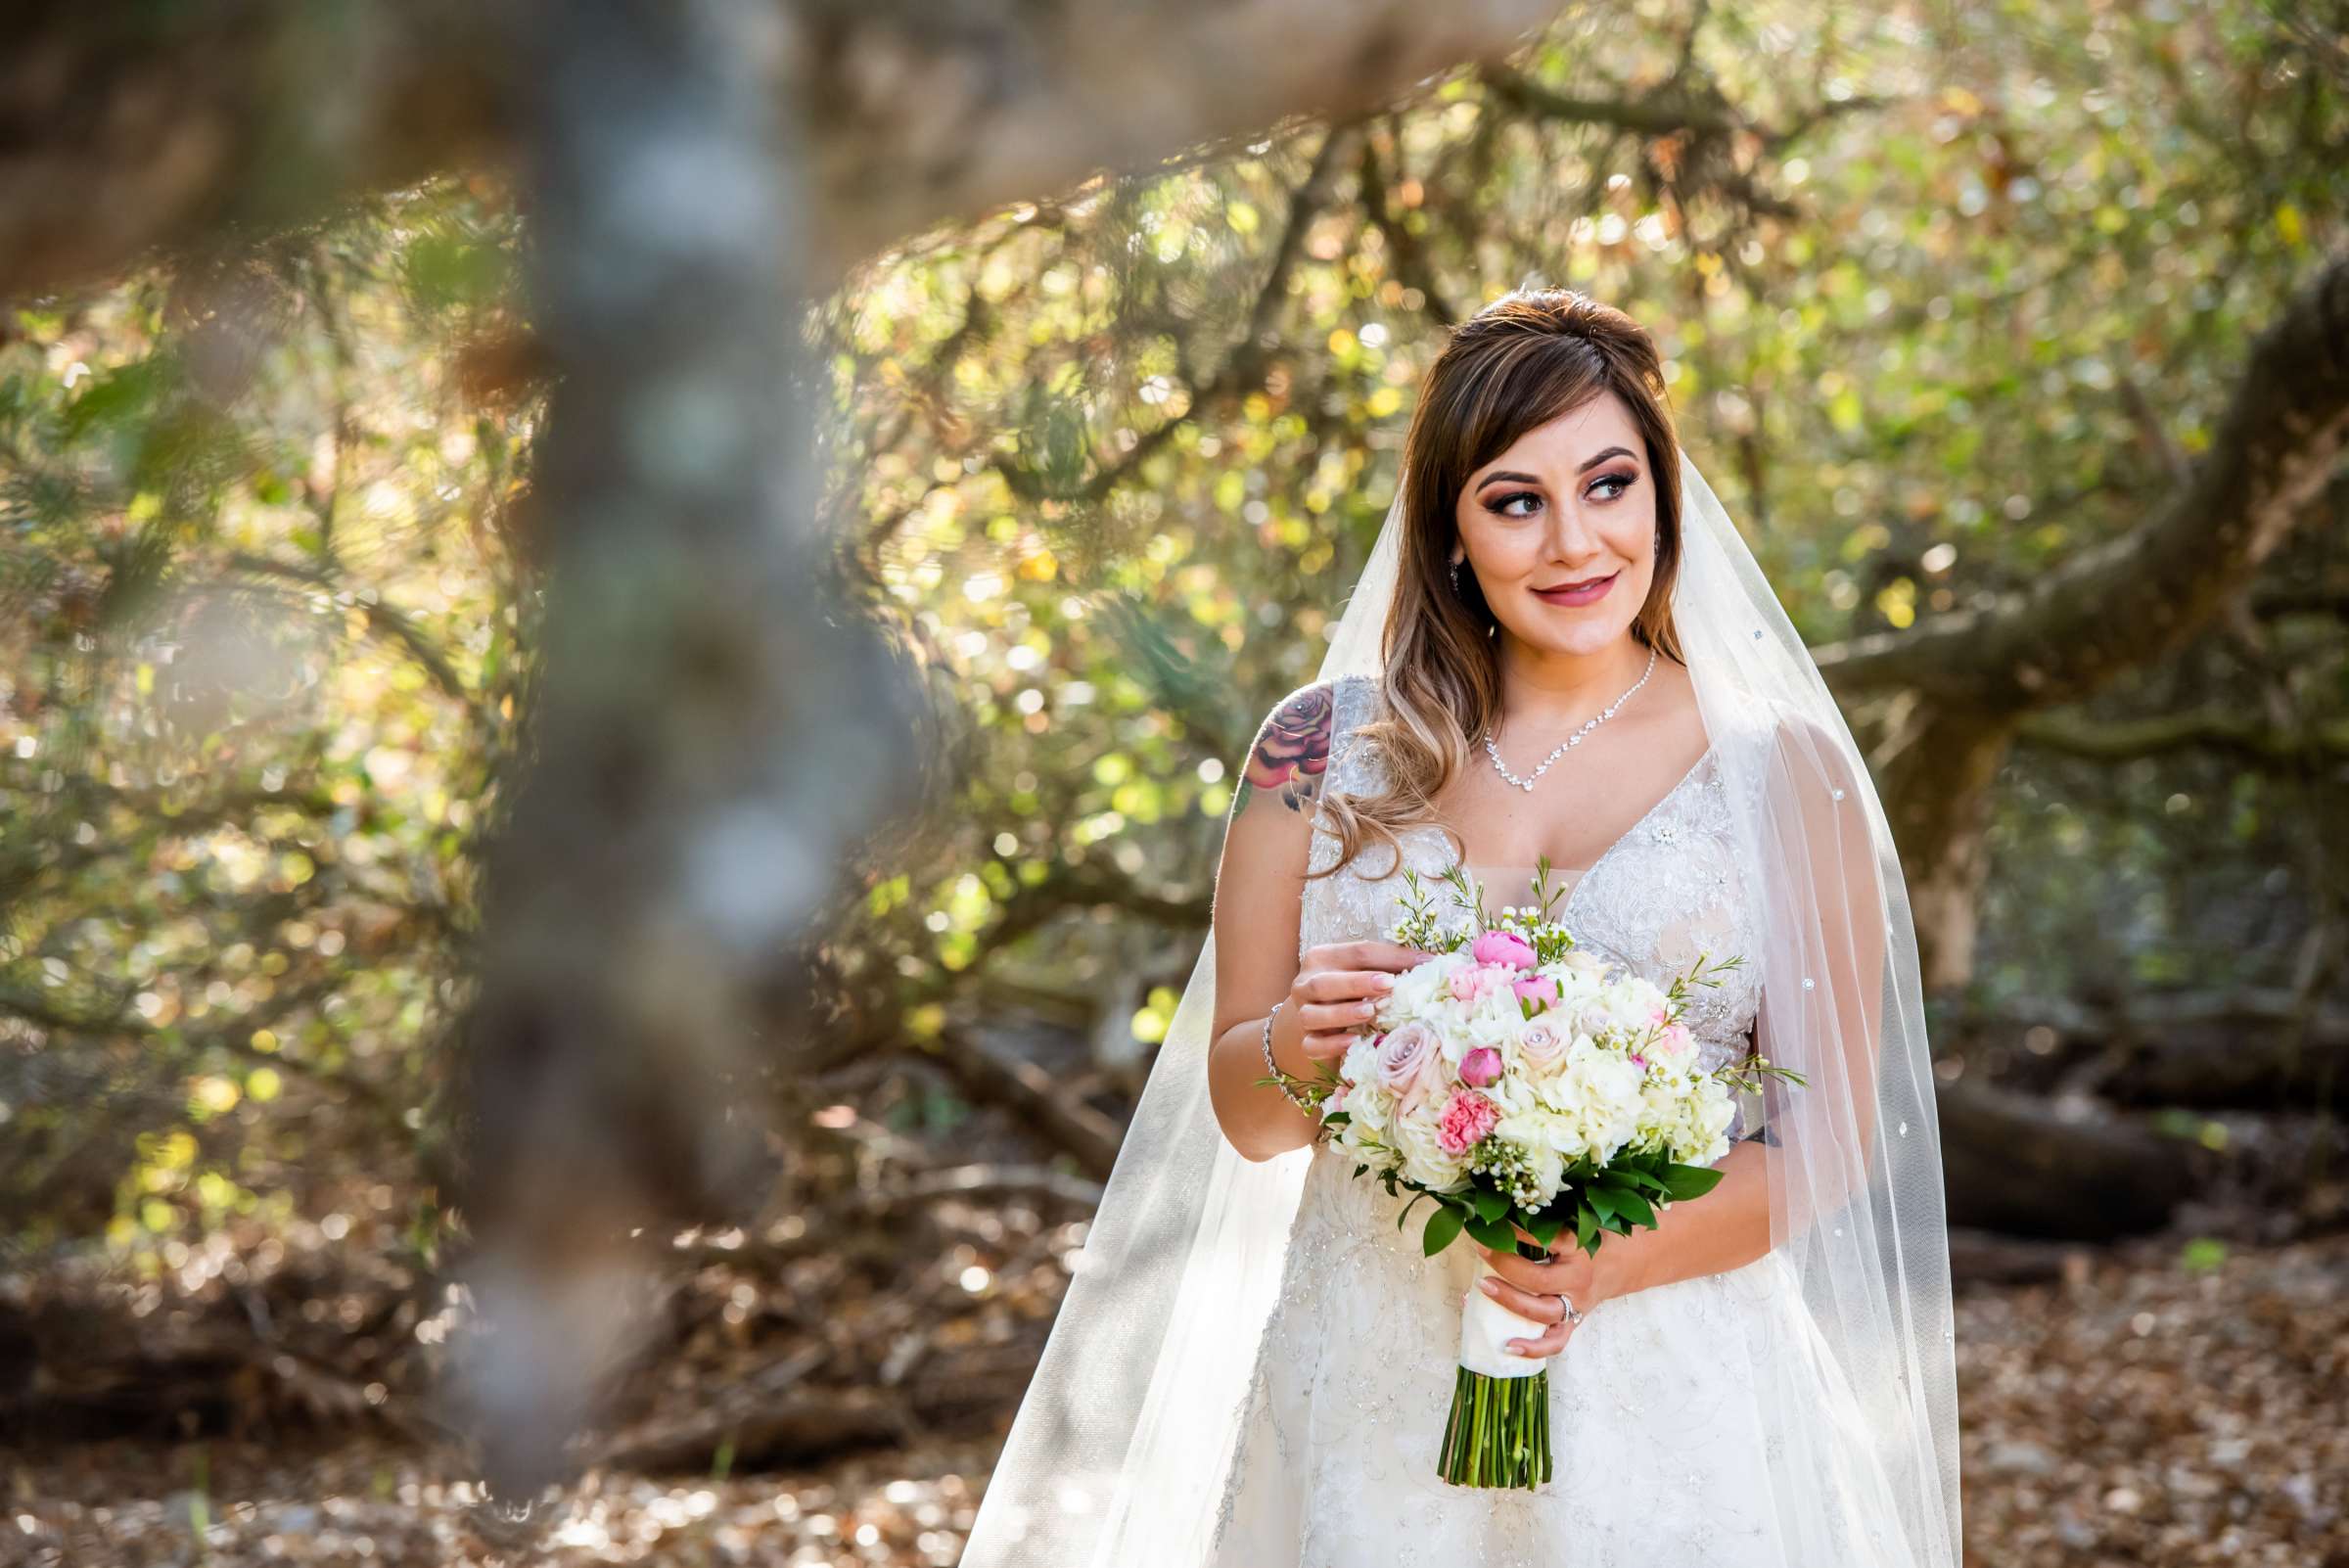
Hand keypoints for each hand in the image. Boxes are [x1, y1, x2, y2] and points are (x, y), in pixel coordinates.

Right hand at [1283, 939, 1438, 1063]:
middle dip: (1356, 983)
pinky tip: (1353, 1041)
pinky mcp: (1304, 1041)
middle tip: (1387, 985)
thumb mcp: (1366, 970)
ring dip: (1342, 1014)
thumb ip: (1393, 964)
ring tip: (1370, 1013)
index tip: (1418, 965)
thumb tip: (1436, 962)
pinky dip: (1332, 1045)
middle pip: (1325, 982)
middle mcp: (1306, 984)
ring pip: (1313, 1015)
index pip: (1356, 953)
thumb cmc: (1350, 989)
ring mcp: (1302, 1014)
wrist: (1316, 1018)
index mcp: (1322, 958)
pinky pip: (1313, 1045)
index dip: (1388, 958)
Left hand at [1474, 1218, 1606, 1358]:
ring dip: (1509, 1300)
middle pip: (1537, 1279)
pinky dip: (1533, 1348)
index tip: (1493, 1224)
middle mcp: (1578, 1279)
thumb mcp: (1578, 1222)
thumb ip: (1549, 1220)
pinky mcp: (1575, 1322)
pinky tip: (1508, 1346)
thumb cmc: (1595, 1237)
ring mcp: (1576, 1304)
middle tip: (1482, 1248)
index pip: (1545, 1240)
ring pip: (1541, 1312)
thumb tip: (1505, 1213)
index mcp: (1579, 1249)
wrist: (1628, 1261)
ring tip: (1483, 1285)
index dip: (1517, 1233)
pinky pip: (1555, 1341)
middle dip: (1504, 1265)